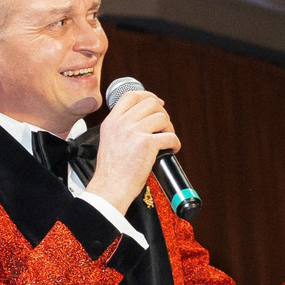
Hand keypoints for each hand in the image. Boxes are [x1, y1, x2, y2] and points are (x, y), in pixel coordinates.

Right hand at [88, 88, 174, 214]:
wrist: (109, 188)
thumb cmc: (111, 172)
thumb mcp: (109, 142)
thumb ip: (121, 129)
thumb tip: (142, 121)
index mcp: (111, 122)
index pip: (131, 95)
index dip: (147, 96)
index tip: (157, 103)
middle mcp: (122, 123)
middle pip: (150, 103)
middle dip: (162, 113)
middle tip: (164, 127)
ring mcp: (134, 132)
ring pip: (162, 117)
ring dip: (169, 128)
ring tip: (166, 140)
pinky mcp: (146, 144)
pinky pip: (170, 136)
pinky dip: (175, 143)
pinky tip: (172, 150)